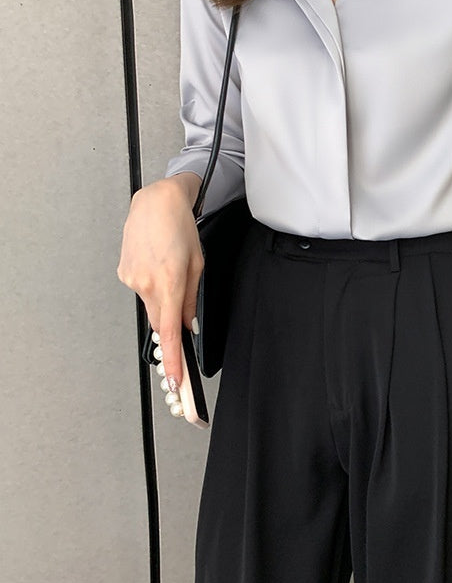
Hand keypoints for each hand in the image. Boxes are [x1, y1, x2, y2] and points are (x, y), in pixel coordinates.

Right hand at [116, 176, 204, 390]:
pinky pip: (141, 290)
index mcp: (168, 282)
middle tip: (180, 305)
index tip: (174, 380)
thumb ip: (190, 298)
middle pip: (159, 322)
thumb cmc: (180, 227)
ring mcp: (131, 279)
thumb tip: (188, 323)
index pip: (169, 333)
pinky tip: (156, 264)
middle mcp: (145, 284)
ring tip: (169, 269)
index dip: (172, 360)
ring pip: (150, 305)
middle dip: (170, 323)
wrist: (156, 202)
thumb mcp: (196, 264)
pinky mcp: (123, 274)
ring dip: (161, 297)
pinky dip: (151, 285)